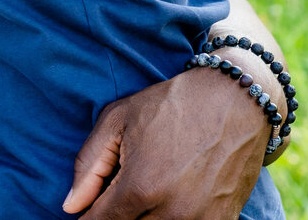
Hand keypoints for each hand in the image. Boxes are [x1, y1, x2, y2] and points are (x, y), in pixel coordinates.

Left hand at [62, 70, 265, 218]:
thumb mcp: (118, 120)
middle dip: (116, 216)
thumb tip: (70, 207)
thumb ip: (88, 166)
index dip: (88, 218)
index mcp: (140, 188)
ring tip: (146, 192)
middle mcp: (171, 213)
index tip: (88, 208)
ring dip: (143, 217)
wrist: (237, 100)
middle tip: (120, 192)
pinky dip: (171, 218)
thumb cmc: (172, 104)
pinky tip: (171, 197)